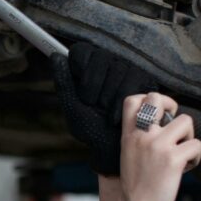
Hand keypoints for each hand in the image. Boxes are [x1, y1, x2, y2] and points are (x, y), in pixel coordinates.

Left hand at [50, 44, 158, 175]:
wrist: (114, 147)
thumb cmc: (91, 129)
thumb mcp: (73, 108)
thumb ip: (63, 82)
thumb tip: (56, 56)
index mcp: (86, 70)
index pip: (82, 52)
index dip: (82, 72)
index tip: (83, 94)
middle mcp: (107, 65)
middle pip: (101, 58)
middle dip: (95, 87)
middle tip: (95, 106)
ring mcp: (127, 70)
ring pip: (118, 69)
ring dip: (108, 96)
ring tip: (106, 112)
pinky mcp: (144, 79)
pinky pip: (134, 79)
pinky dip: (122, 101)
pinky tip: (117, 115)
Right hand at [118, 93, 200, 200]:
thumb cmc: (136, 186)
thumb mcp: (129, 155)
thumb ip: (141, 137)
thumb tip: (164, 122)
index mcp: (128, 135)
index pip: (133, 100)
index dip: (151, 99)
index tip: (159, 113)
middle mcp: (142, 136)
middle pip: (158, 98)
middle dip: (173, 108)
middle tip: (175, 128)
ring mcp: (158, 146)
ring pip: (186, 121)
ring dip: (189, 137)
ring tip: (181, 154)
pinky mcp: (173, 159)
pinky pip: (196, 145)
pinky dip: (196, 158)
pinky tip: (184, 169)